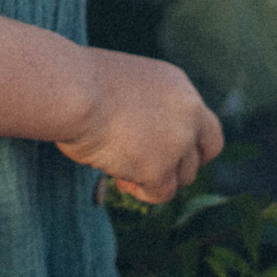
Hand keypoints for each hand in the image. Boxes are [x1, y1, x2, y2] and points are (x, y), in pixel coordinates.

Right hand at [57, 47, 224, 203]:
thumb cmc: (80, 83)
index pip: (206, 125)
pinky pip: (160, 193)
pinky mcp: (160, 168)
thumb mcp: (126, 86)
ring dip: (155, 177)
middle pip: (204, 154)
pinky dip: (140, 190)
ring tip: (119, 165)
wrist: (70, 90)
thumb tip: (145, 144)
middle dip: (180, 166)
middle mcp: (189, 112)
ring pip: (183, 177)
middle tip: (149, 168)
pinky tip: (116, 174)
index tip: (168, 153)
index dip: (190, 144)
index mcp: (179, 86)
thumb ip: (148, 110)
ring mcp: (177, 141)